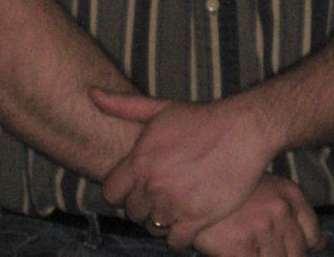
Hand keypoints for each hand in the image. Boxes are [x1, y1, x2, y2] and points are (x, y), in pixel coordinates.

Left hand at [90, 89, 273, 247]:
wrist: (242, 130)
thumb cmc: (200, 119)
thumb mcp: (159, 108)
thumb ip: (122, 106)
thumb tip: (91, 93)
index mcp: (140, 160)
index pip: (112, 193)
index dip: (123, 190)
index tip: (138, 184)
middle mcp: (154, 185)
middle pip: (133, 212)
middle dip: (144, 204)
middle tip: (161, 193)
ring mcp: (175, 204)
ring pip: (153, 227)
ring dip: (162, 219)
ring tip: (176, 202)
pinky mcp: (197, 219)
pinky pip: (175, 240)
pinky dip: (180, 233)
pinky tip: (188, 217)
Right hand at [194, 175, 323, 256]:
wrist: (187, 182)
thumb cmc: (227, 187)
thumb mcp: (266, 189)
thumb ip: (294, 214)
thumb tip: (321, 245)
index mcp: (287, 193)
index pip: (312, 236)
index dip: (301, 248)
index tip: (283, 247)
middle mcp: (279, 209)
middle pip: (296, 255)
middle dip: (278, 255)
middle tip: (255, 244)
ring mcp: (261, 228)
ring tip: (241, 243)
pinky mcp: (240, 246)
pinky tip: (232, 250)